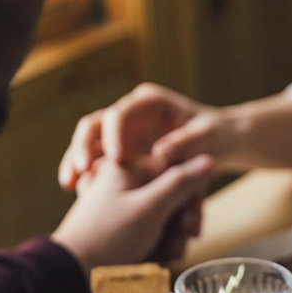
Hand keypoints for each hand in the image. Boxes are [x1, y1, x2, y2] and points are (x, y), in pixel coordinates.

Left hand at [52, 154, 213, 275]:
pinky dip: (159, 244)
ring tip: (166, 254)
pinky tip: (157, 257)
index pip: (176, 170)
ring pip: (166, 215)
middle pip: (173, 195)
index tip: (190, 221)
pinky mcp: (124, 225)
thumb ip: (180, 183)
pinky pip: (153, 229)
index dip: (189, 196)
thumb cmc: (108, 237)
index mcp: (128, 167)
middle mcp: (127, 182)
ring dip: (172, 237)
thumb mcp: (149, 207)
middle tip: (182, 241)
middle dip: (180, 223)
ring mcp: (125, 205)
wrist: (72, 272)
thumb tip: (208, 158)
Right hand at [58, 83, 237, 189]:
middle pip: (95, 124)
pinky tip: (76, 190)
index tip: (116, 158)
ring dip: (76, 160)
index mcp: (150, 102)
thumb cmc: (217, 136)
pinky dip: (86, 173)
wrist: (221, 143)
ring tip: (70, 183)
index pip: (121, 112)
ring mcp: (123, 131)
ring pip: (89, 142)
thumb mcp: (208, 137)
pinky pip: (96, 160)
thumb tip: (161, 153)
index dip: (114, 134)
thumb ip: (187, 142)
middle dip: (83, 145)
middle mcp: (131, 113)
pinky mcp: (121, 150)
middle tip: (81, 169)